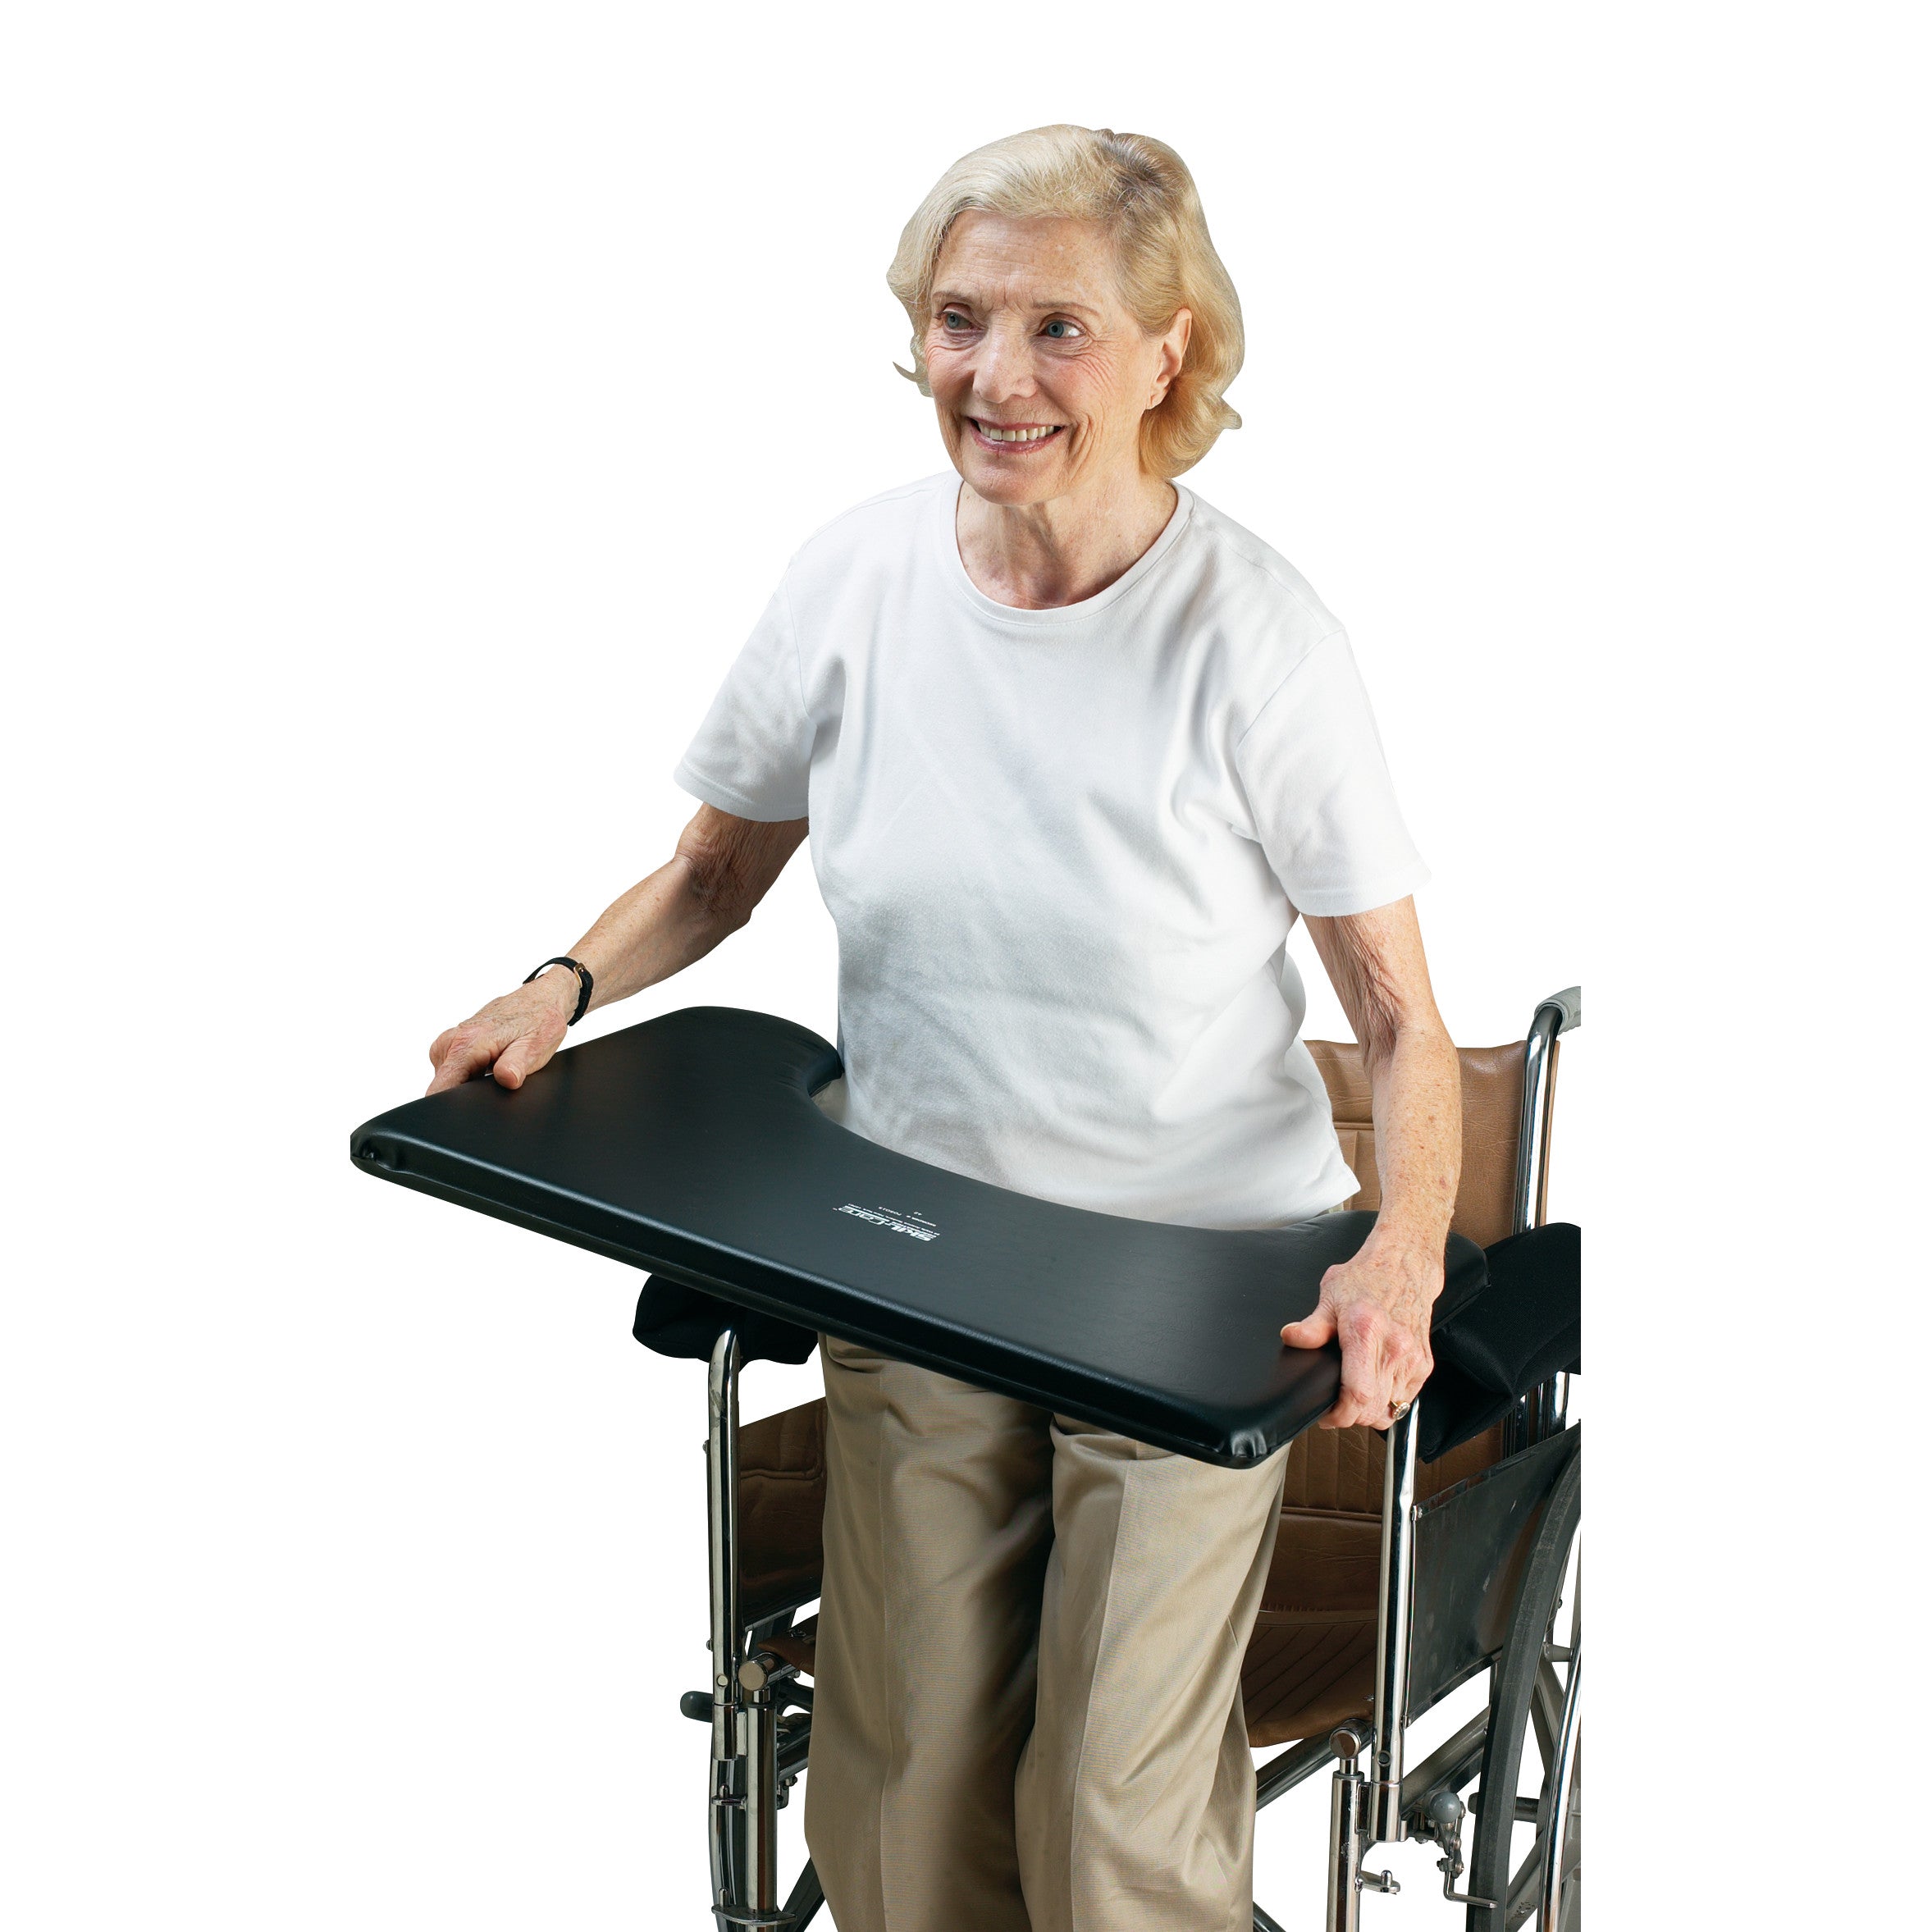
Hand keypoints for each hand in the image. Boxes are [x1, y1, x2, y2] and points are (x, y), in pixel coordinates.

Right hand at [426, 970, 578, 1093]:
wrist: (540, 999)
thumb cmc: (539, 1021)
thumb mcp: (535, 1047)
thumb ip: (516, 1065)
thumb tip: (506, 1080)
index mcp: (467, 1044)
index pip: (440, 1089)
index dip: (452, 1108)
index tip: (471, 1109)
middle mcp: (452, 1041)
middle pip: (443, 1087)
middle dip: (465, 1095)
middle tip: (497, 1081)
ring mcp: (450, 1041)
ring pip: (448, 1079)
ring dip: (469, 1082)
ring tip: (496, 1069)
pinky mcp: (453, 1043)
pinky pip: (453, 1068)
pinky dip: (469, 1073)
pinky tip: (490, 1064)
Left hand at [1280, 1235, 1442, 1430]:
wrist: (1405, 1265)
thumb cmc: (1368, 1278)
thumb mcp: (1331, 1295)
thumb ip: (1312, 1325)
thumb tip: (1292, 1337)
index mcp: (1366, 1332)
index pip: (1358, 1394)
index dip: (1340, 1415)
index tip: (1327, 1415)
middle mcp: (1394, 1349)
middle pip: (1374, 1409)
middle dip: (1350, 1418)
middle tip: (1335, 1408)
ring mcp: (1412, 1358)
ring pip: (1391, 1410)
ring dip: (1370, 1413)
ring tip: (1354, 1399)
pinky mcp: (1424, 1363)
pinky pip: (1406, 1399)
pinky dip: (1389, 1402)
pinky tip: (1374, 1387)